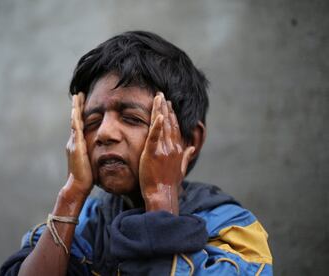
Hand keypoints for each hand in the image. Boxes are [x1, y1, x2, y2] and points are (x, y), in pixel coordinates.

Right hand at [64, 92, 92, 198]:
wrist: (78, 186)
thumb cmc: (87, 178)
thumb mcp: (91, 163)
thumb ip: (93, 155)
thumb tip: (103, 152)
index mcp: (78, 145)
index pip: (80, 126)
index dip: (81, 114)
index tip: (83, 103)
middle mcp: (74, 141)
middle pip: (75, 120)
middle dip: (77, 107)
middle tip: (78, 94)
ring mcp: (74, 142)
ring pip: (74, 120)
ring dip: (76, 108)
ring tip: (77, 96)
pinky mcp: (76, 145)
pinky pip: (76, 127)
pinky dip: (76, 116)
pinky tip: (77, 108)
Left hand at [139, 93, 194, 213]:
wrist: (162, 194)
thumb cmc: (170, 183)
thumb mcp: (181, 168)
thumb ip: (186, 156)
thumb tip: (192, 148)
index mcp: (178, 149)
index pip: (176, 128)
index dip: (172, 115)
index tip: (169, 105)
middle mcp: (172, 147)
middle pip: (169, 123)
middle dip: (166, 108)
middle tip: (161, 95)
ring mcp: (163, 150)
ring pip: (162, 126)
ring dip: (160, 110)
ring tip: (158, 98)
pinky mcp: (152, 154)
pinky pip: (154, 137)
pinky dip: (156, 125)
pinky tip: (157, 115)